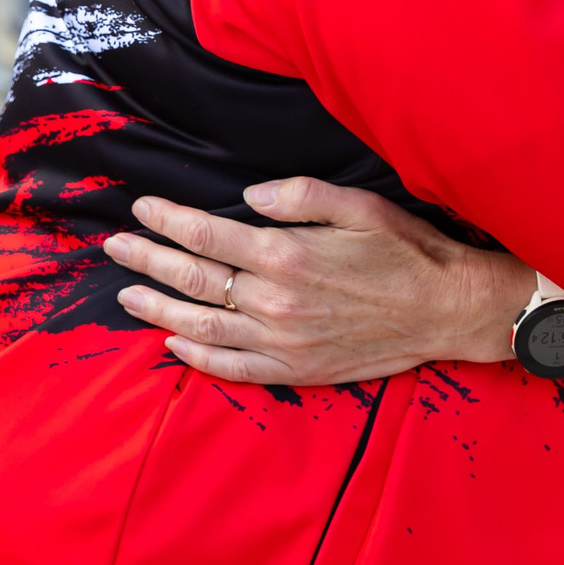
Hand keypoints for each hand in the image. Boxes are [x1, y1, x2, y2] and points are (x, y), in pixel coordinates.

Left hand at [103, 180, 531, 383]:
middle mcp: (275, 300)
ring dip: (159, 307)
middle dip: (149, 259)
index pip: (208, 234)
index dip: (169, 220)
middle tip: (117, 247)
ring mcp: (282, 340)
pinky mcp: (295, 369)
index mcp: (287, 254)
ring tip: (128, 294)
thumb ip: (301, 195)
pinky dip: (197, 357)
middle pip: (194, 278)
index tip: (142, 208)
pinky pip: (232, 366)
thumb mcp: (361, 205)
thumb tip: (249, 196)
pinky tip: (174, 344)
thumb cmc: (407, 251)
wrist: (446, 310)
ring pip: (202, 324)